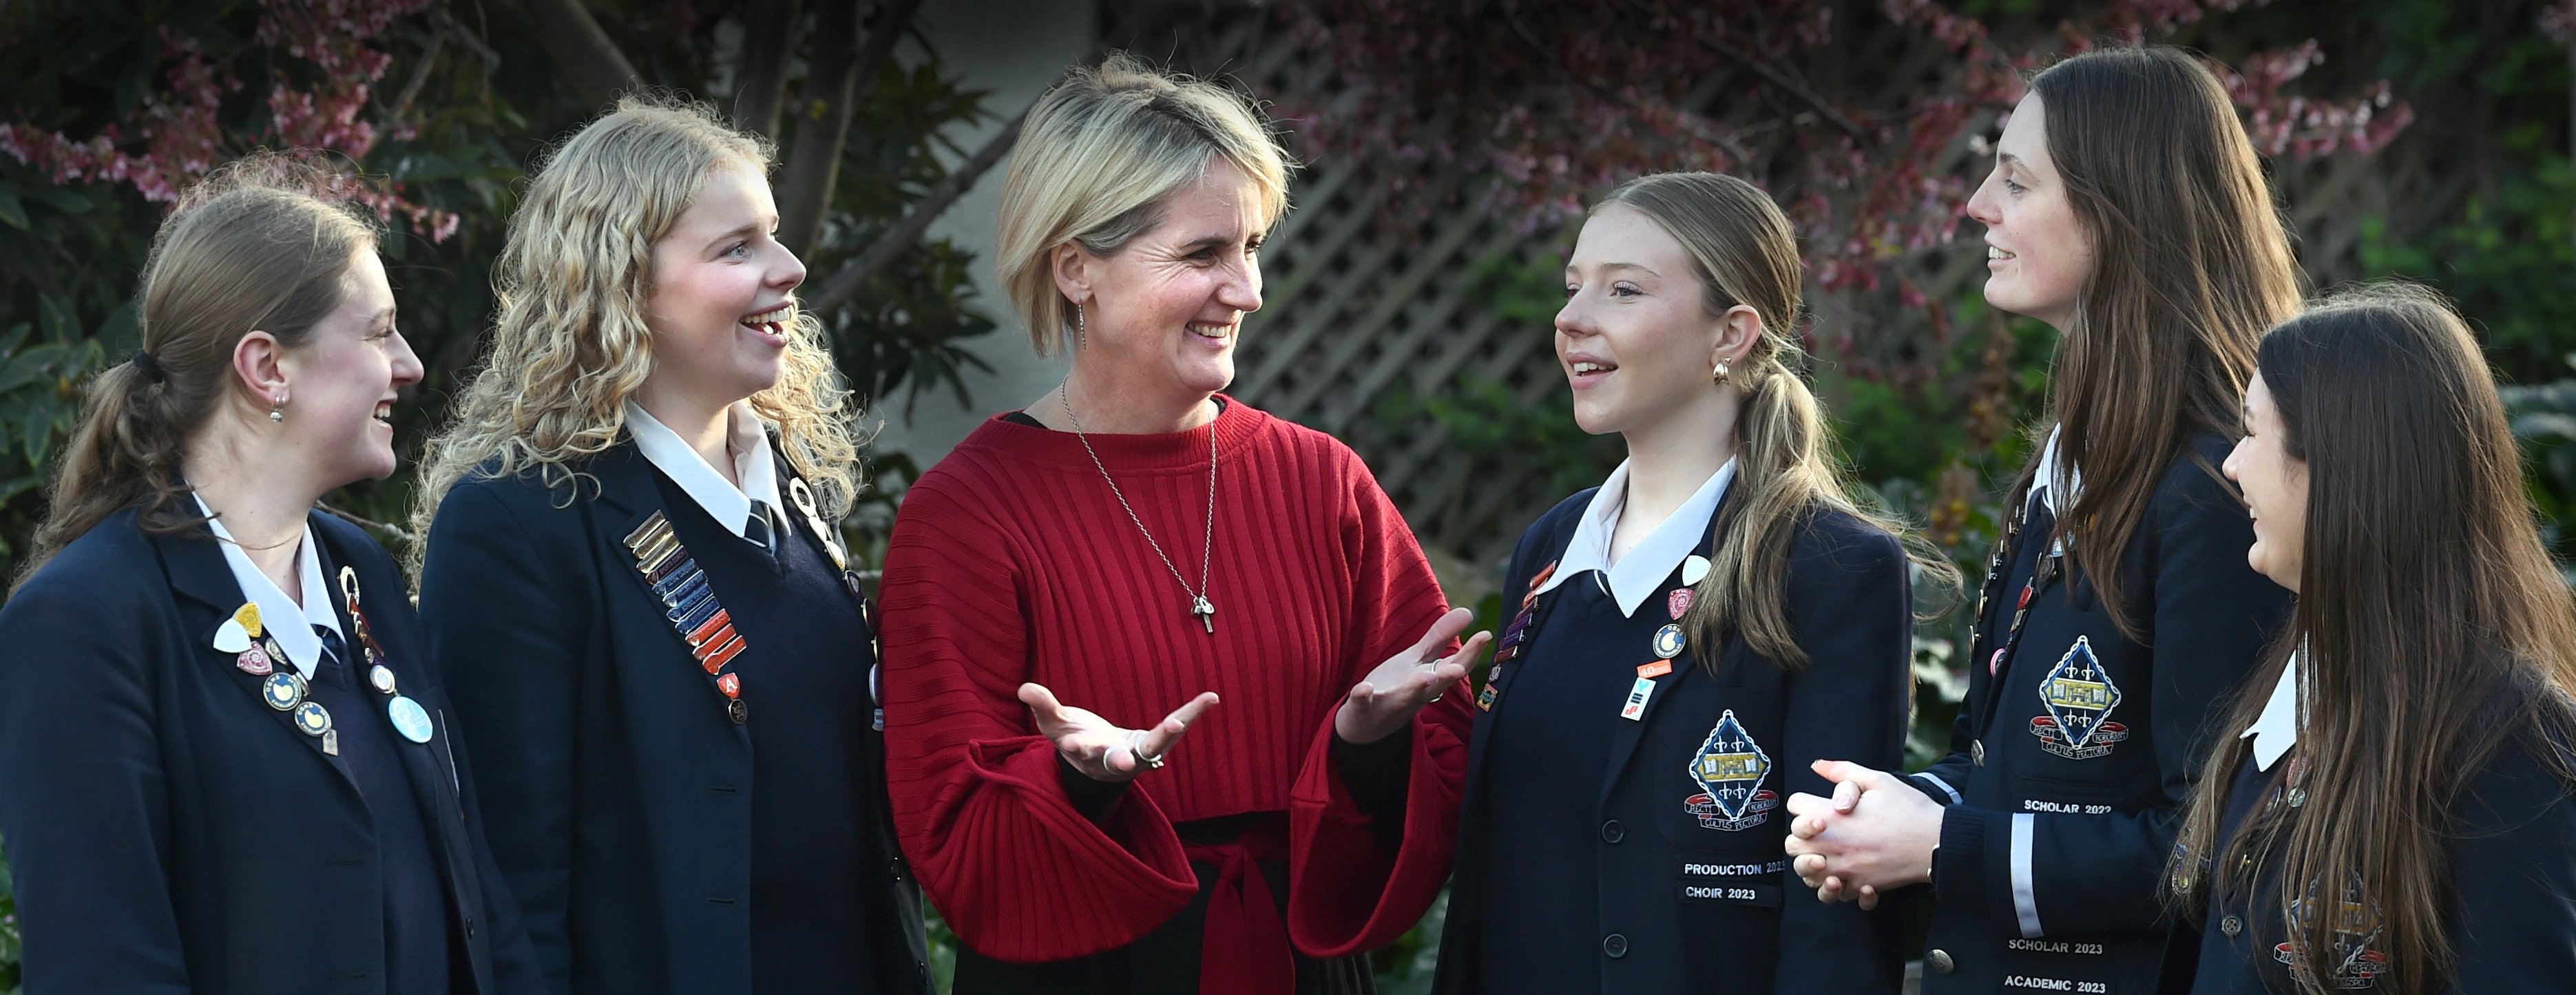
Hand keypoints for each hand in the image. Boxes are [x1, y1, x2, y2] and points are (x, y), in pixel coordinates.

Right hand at [1019, 682, 1218, 782]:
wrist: (1100, 761)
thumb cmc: (1074, 738)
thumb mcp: (1055, 725)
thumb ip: (1042, 706)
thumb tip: (1023, 688)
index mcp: (1088, 754)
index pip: (1083, 751)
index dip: (1079, 746)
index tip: (1074, 742)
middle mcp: (1116, 759)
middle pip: (1119, 761)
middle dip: (1122, 760)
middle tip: (1127, 761)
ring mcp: (1140, 753)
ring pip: (1154, 746)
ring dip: (1167, 734)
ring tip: (1180, 721)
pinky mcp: (1157, 742)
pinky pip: (1178, 726)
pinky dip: (1193, 712)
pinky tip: (1211, 698)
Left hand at [1334, 607, 1490, 744]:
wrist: (1365, 726)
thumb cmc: (1398, 687)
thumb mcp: (1418, 660)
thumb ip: (1441, 638)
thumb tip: (1468, 611)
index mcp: (1429, 681)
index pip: (1454, 667)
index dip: (1470, 653)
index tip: (1486, 635)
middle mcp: (1414, 695)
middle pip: (1435, 686)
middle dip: (1447, 676)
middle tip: (1460, 667)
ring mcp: (1388, 703)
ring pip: (1404, 697)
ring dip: (1415, 688)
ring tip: (1425, 676)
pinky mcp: (1363, 708)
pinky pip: (1363, 703)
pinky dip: (1363, 696)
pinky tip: (1365, 687)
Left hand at [1781, 759, 1943, 909]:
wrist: (1937, 842)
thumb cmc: (1910, 809)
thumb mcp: (1878, 781)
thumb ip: (1843, 771)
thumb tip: (1817, 766)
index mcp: (1833, 817)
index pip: (1795, 806)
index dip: (1804, 802)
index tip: (1818, 804)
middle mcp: (1833, 846)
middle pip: (1792, 845)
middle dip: (1800, 835)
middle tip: (1818, 830)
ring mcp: (1845, 870)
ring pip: (1806, 875)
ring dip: (1810, 865)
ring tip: (1825, 855)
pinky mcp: (1860, 887)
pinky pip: (1834, 895)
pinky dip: (1833, 888)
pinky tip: (1843, 876)